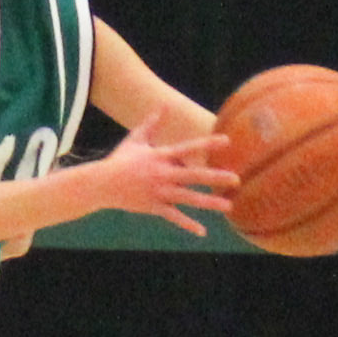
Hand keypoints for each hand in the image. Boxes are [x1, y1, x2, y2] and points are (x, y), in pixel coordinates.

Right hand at [81, 128, 231, 238]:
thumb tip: (164, 104)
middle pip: (193, 176)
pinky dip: (187, 224)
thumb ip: (153, 123)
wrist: (101, 184)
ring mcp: (159, 192)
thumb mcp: (136, 139)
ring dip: (209, 203)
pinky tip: (202, 232)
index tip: (226, 141)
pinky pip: (173, 217)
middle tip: (236, 179)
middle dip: (215, 178)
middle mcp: (163, 174)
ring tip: (228, 206)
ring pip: (188, 198)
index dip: (207, 145)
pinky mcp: (153, 207)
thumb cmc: (120, 160)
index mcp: (161, 156)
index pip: (188, 148)